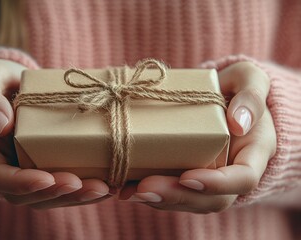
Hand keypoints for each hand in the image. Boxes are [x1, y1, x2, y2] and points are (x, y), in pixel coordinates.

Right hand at [0, 59, 109, 207]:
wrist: (14, 89)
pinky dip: (84, 191)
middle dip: (57, 194)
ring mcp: (27, 172)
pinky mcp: (47, 169)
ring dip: (76, 198)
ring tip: (104, 189)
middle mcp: (6, 168)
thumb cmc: (0, 83)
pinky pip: (62, 188)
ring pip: (48, 197)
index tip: (47, 178)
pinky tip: (109, 186)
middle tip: (86, 185)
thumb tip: (0, 125)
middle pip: (27, 195)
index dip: (20, 184)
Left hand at [119, 62, 276, 212]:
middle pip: (210, 199)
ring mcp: (208, 178)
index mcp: (253, 153)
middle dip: (176, 196)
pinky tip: (125, 188)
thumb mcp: (250, 81)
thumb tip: (239, 123)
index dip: (217, 184)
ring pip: (187, 201)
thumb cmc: (236, 89)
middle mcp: (231, 173)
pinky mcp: (187, 176)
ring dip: (158, 200)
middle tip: (144, 188)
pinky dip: (149, 193)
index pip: (243, 179)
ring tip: (128, 192)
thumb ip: (251, 96)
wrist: (222, 98)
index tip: (187, 177)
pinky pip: (172, 192)